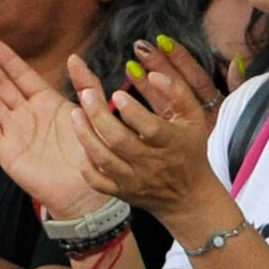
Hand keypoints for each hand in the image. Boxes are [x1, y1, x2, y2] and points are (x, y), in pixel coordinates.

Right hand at [0, 35, 108, 218]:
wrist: (85, 191)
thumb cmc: (92, 154)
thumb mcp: (93, 114)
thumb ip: (87, 85)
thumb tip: (73, 58)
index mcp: (46, 102)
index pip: (21, 75)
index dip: (6, 58)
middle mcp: (27, 114)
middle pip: (1, 84)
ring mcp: (15, 131)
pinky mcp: (7, 151)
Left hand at [73, 44, 225, 219]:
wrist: (188, 195)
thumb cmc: (189, 148)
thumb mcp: (193, 116)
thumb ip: (176, 91)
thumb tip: (152, 74)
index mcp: (171, 143)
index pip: (149, 128)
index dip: (131, 111)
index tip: (118, 94)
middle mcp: (152, 163)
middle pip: (119, 140)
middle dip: (99, 115)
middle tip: (86, 94)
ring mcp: (134, 180)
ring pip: (103, 159)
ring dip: (85, 135)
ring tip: (75, 113)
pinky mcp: (122, 192)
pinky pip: (97, 181)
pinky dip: (85, 165)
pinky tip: (83, 146)